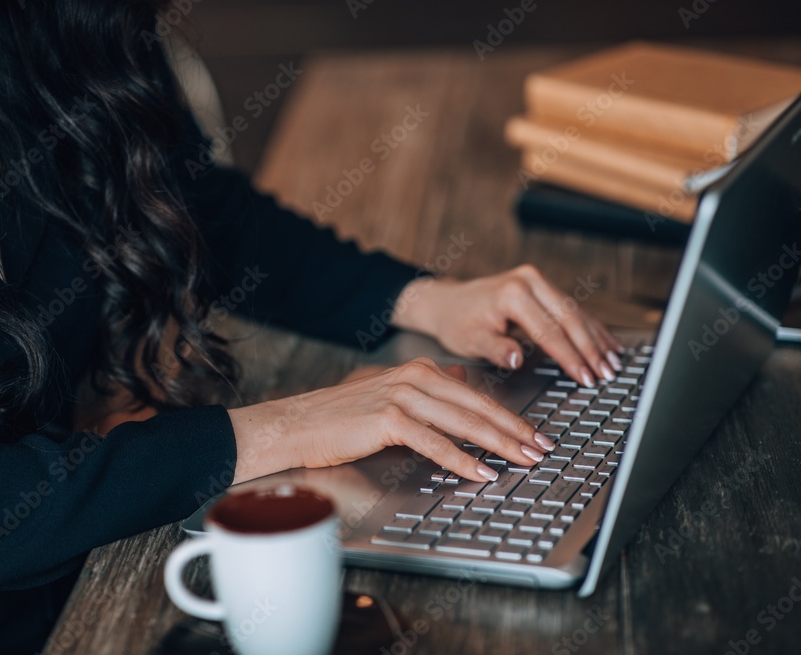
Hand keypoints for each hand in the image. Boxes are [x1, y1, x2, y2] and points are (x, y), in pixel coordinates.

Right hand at [226, 357, 554, 484]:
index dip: (509, 416)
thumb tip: (458, 381)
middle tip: (543, 448)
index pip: (475, 396)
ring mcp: (401, 395)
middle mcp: (414, 377)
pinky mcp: (387, 418)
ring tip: (524, 459)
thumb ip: (425, 390)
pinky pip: (434, 441)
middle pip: (477, 406)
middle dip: (515, 430)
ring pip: (462, 421)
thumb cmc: (341, 417)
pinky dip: (461, 458)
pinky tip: (480, 470)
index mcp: (419, 371)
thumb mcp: (389, 393)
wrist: (298, 423)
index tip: (534, 434)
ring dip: (498, 443)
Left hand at [391, 265, 623, 386]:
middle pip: (570, 318)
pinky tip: (606, 342)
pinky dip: (590, 327)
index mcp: (512, 294)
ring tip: (614, 361)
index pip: (550, 331)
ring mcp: (537, 280)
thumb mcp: (469, 340)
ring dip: (596, 338)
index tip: (586, 377)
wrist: (446, 302)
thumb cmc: (456, 322)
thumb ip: (495, 349)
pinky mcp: (541, 285)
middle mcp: (529, 281)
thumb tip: (517, 359)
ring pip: (576, 312)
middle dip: (591, 348)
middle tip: (607, 373)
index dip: (570, 357)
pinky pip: (571, 308)